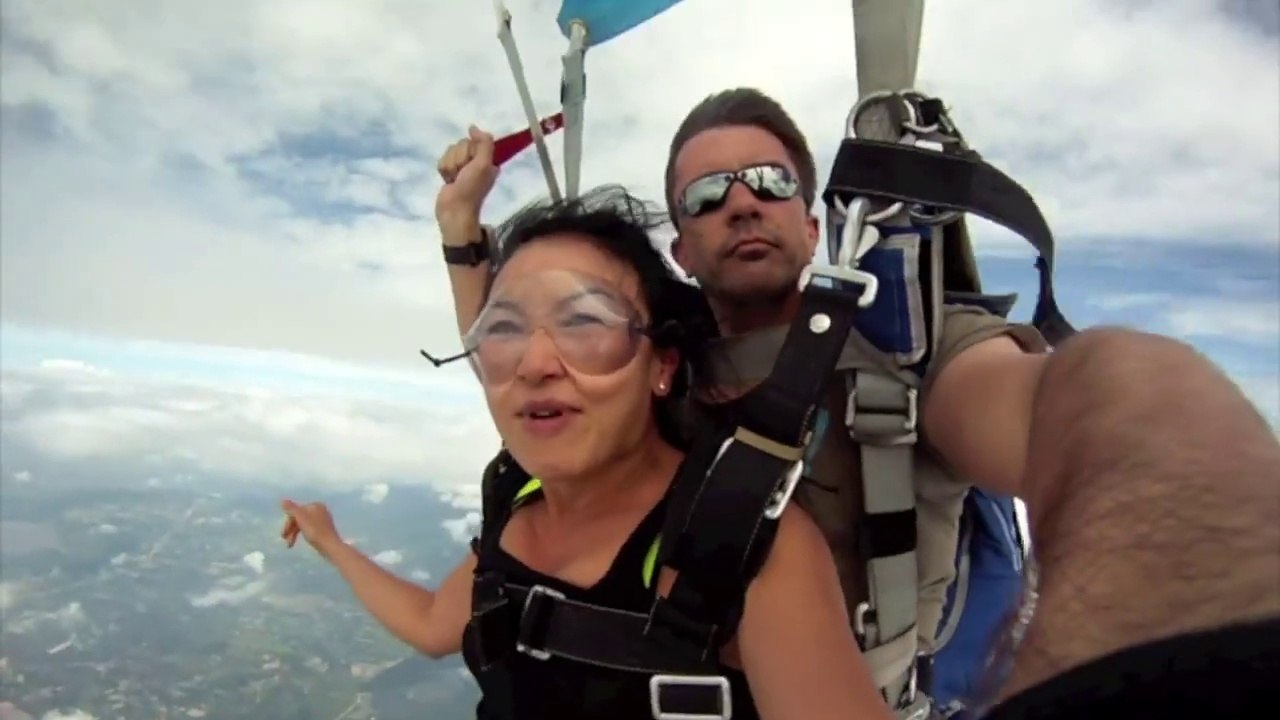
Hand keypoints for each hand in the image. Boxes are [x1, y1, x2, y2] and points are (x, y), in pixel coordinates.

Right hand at [280, 499, 343, 558]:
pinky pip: (310, 530)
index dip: (288, 522)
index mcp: (315, 505)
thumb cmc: (315, 531)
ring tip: (290, 545)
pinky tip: (303, 540)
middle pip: (300, 518)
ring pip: (304, 524)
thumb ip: (291, 509)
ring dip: (295, 534)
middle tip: (285, 539)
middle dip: (291, 529)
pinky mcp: (324, 530)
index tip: (283, 535)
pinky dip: (303, 534)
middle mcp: (320, 510)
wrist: (330, 546)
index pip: (296, 511)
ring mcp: (323, 520)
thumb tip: (282, 500)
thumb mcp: (301, 518)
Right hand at [435, 125, 497, 242]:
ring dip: (451, 165)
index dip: (470, 151)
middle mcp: (476, 161)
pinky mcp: (450, 172)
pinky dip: (444, 170)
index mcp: (487, 159)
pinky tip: (448, 180)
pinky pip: (442, 160)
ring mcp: (462, 167)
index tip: (472, 162)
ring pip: (450, 151)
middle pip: (461, 144)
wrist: (454, 210)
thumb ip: (484, 143)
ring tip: (455, 179)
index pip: (475, 140)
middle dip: (459, 159)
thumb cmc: (471, 189)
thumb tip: (473, 127)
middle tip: (463, 174)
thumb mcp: (483, 164)